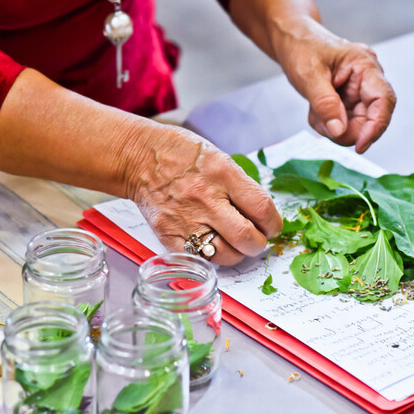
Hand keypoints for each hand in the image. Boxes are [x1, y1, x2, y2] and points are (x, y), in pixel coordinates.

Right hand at [124, 124, 282, 265]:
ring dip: (237, 254)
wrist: (138, 158)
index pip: (262, 209)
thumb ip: (241, 187)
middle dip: (259, 243)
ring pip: (225, 255)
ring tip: (234, 244)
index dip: (274, 224)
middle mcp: (205, 199)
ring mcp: (184, 219)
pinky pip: (198, 258)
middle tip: (256, 239)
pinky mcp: (167, 234)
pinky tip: (211, 245)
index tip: (272, 226)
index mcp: (223, 174)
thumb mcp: (220, 158)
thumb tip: (263, 216)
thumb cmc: (182, 155)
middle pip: (246, 237)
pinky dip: (210, 256)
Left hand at [277, 20, 396, 152]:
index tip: (360, 146)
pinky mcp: (347, 99)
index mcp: (365, 66)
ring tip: (314, 112)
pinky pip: (342, 122)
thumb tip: (340, 132)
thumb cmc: (301, 47)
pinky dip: (327, 123)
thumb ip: (325, 105)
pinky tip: (315, 110)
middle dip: (348, 130)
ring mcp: (358, 90)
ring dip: (333, 127)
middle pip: (370, 117)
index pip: (384, 100)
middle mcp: (367, 79)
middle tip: (325, 128)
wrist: (291, 38)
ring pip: (355, 124)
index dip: (376, 127)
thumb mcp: (309, 76)